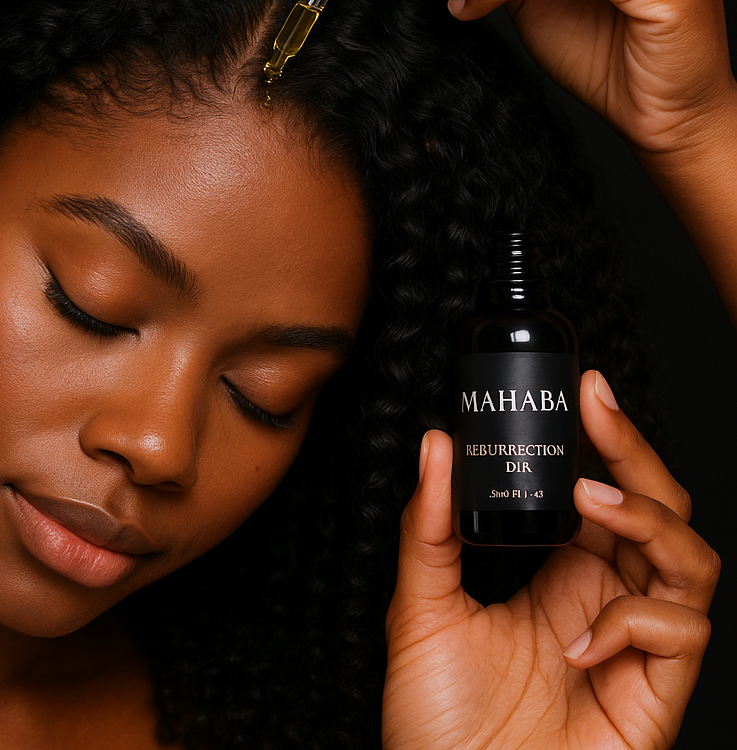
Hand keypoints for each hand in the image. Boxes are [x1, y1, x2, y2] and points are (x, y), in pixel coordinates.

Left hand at [382, 371, 717, 749]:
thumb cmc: (437, 721)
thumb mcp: (419, 607)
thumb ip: (428, 527)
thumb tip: (434, 446)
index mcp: (559, 576)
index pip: (602, 495)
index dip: (605, 444)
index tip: (582, 392)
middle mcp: (603, 602)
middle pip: (656, 512)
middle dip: (635, 454)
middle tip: (598, 407)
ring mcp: (632, 648)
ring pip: (690, 560)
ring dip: (647, 519)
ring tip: (591, 501)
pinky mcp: (654, 698)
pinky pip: (680, 635)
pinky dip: (634, 622)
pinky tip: (578, 641)